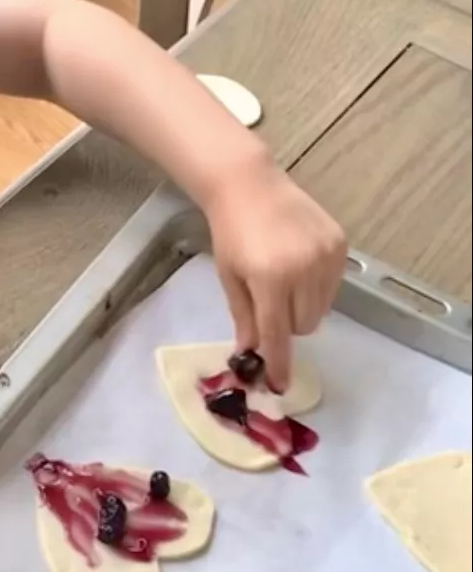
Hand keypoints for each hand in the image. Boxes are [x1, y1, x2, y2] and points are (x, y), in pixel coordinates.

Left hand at [207, 164, 346, 391]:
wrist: (250, 186)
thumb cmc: (232, 234)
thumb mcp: (230, 278)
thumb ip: (245, 317)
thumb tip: (251, 354)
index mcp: (270, 280)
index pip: (278, 335)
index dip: (279, 363)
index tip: (279, 385)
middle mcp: (303, 269)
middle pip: (303, 326)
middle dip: (286, 327)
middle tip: (269, 305)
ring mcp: (326, 256)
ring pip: (321, 310)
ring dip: (302, 309)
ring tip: (283, 282)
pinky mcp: (340, 245)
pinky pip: (333, 287)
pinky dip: (317, 288)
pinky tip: (299, 267)